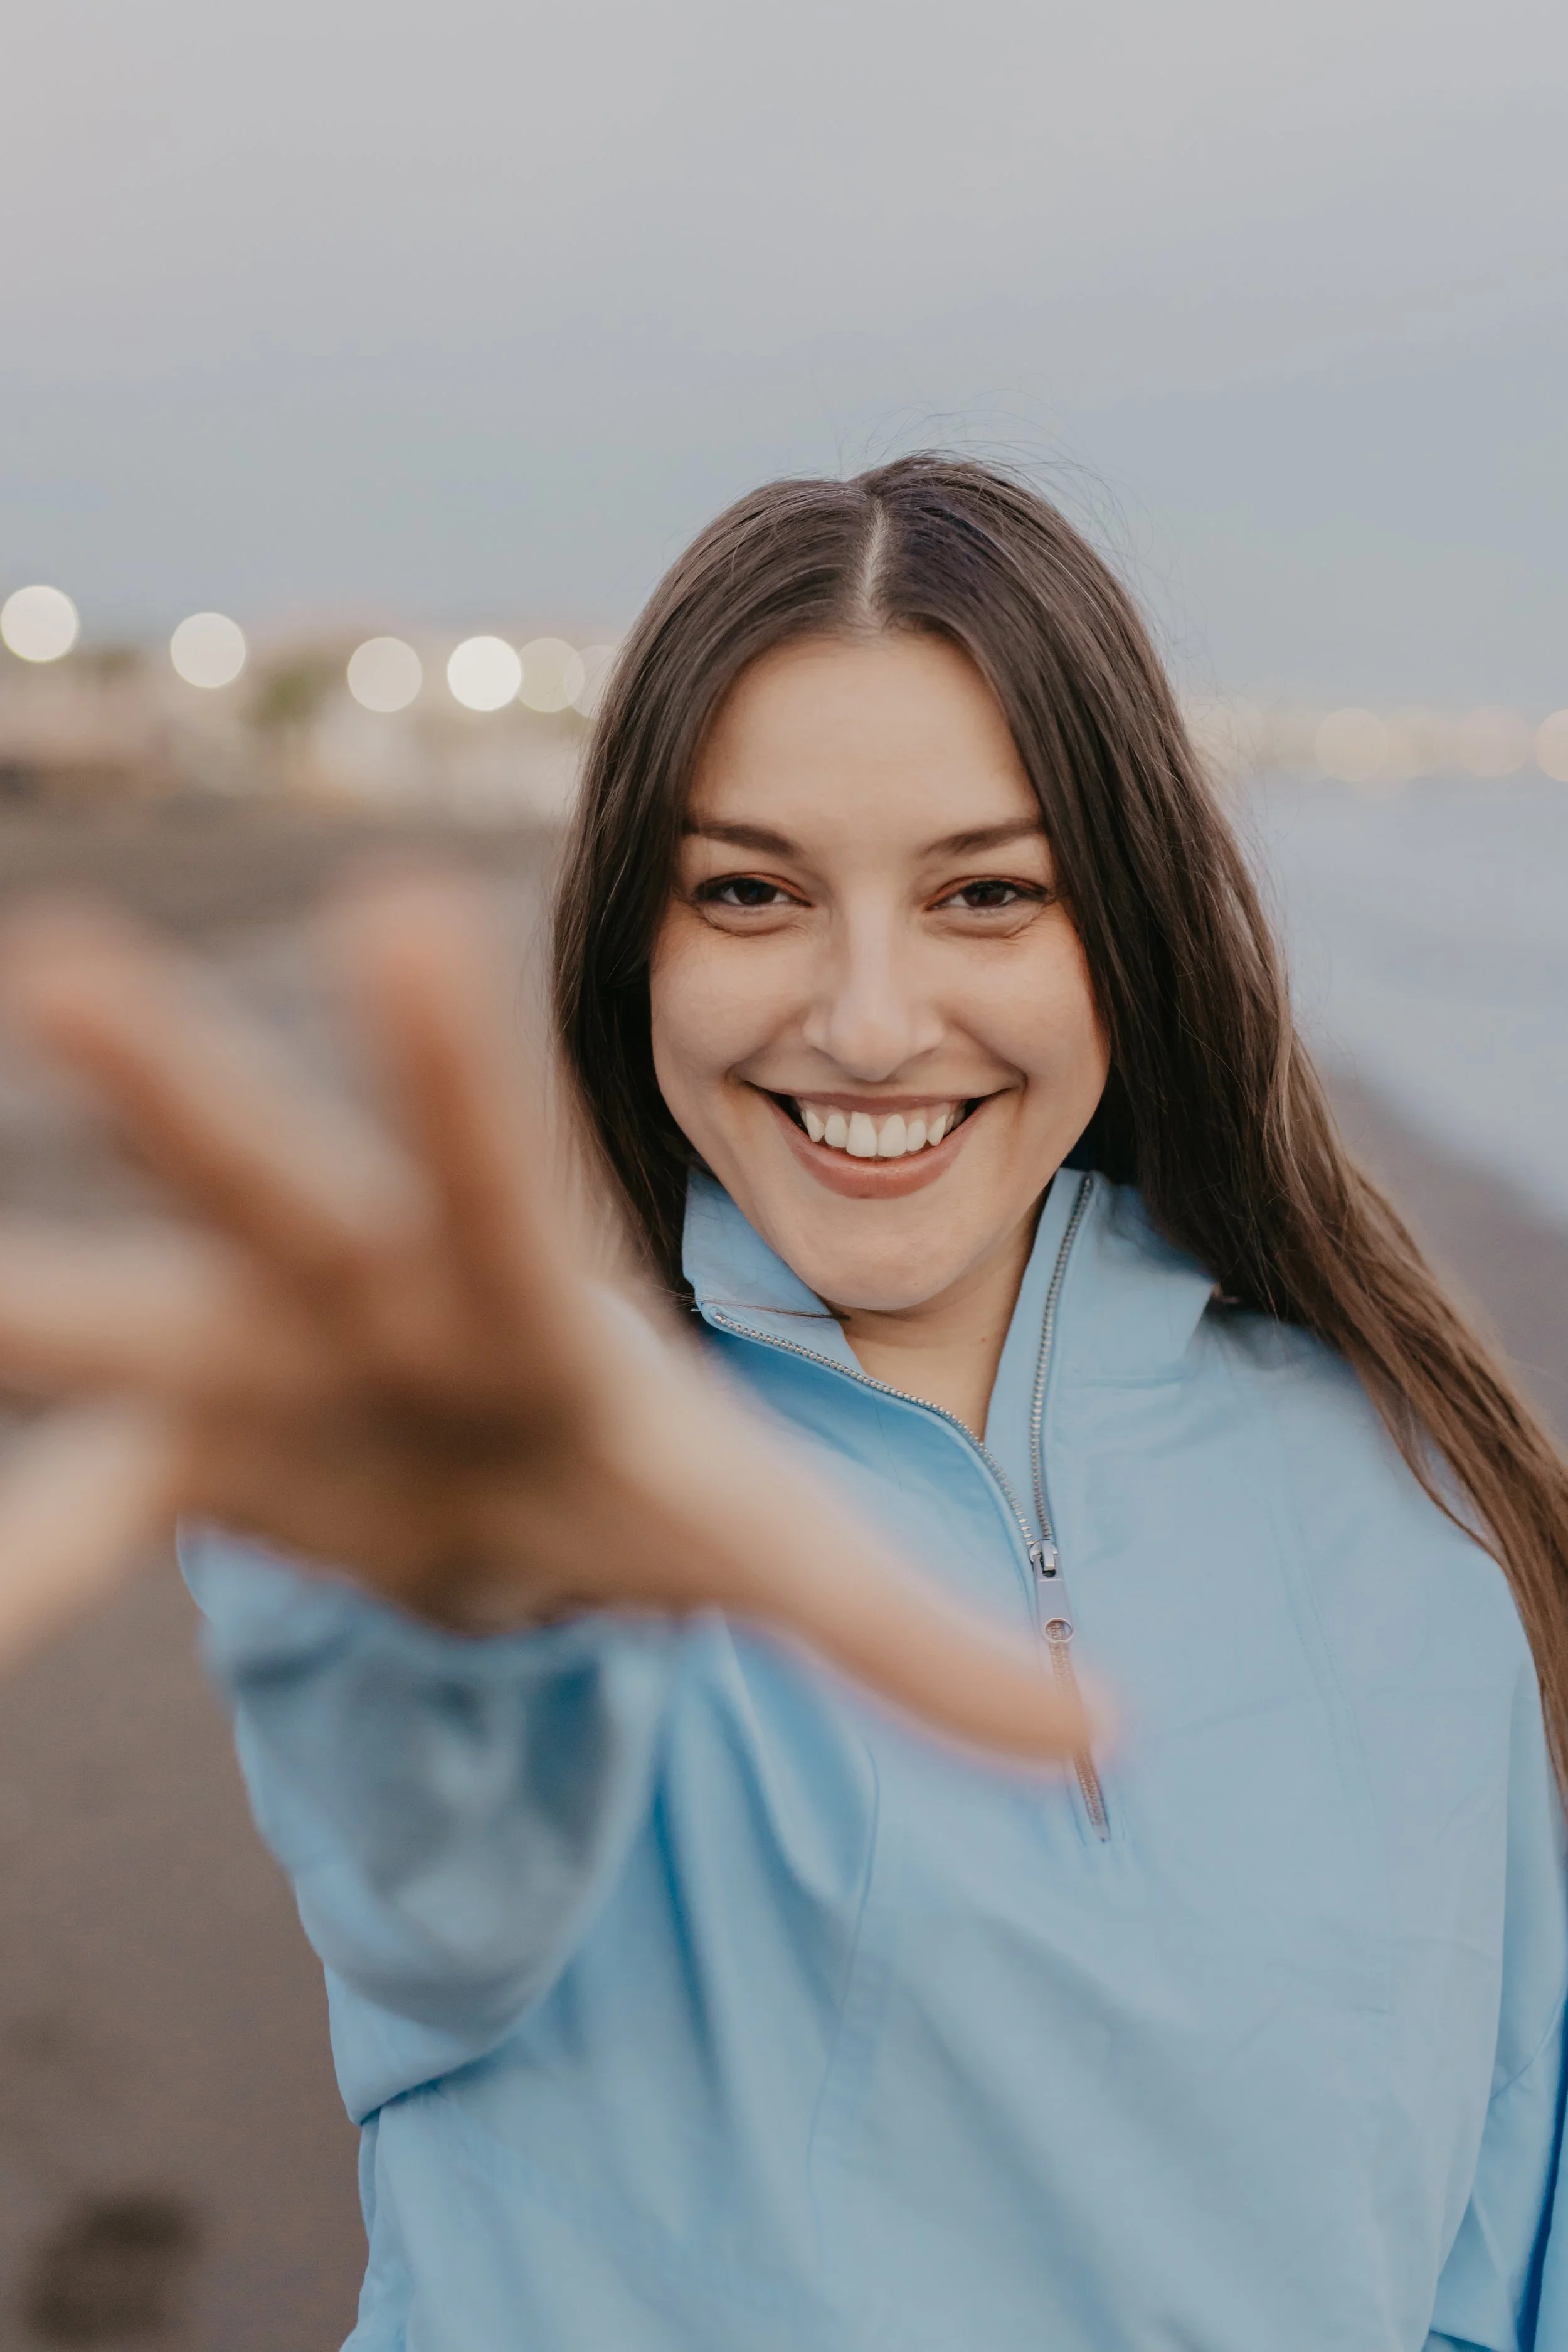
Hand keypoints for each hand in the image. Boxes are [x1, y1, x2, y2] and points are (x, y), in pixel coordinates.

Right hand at [0, 872, 1094, 1762]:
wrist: (528, 1498)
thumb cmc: (646, 1477)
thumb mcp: (780, 1548)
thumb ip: (922, 1641)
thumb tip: (1108, 1734)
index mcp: (530, 1294)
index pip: (498, 1169)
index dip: (443, 1064)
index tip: (389, 911)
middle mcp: (383, 1293)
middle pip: (284, 1184)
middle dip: (186, 1091)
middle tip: (62, 974)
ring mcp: (278, 1365)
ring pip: (138, 1312)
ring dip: (46, 1303)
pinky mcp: (206, 1452)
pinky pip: (97, 1501)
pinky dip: (36, 1557)